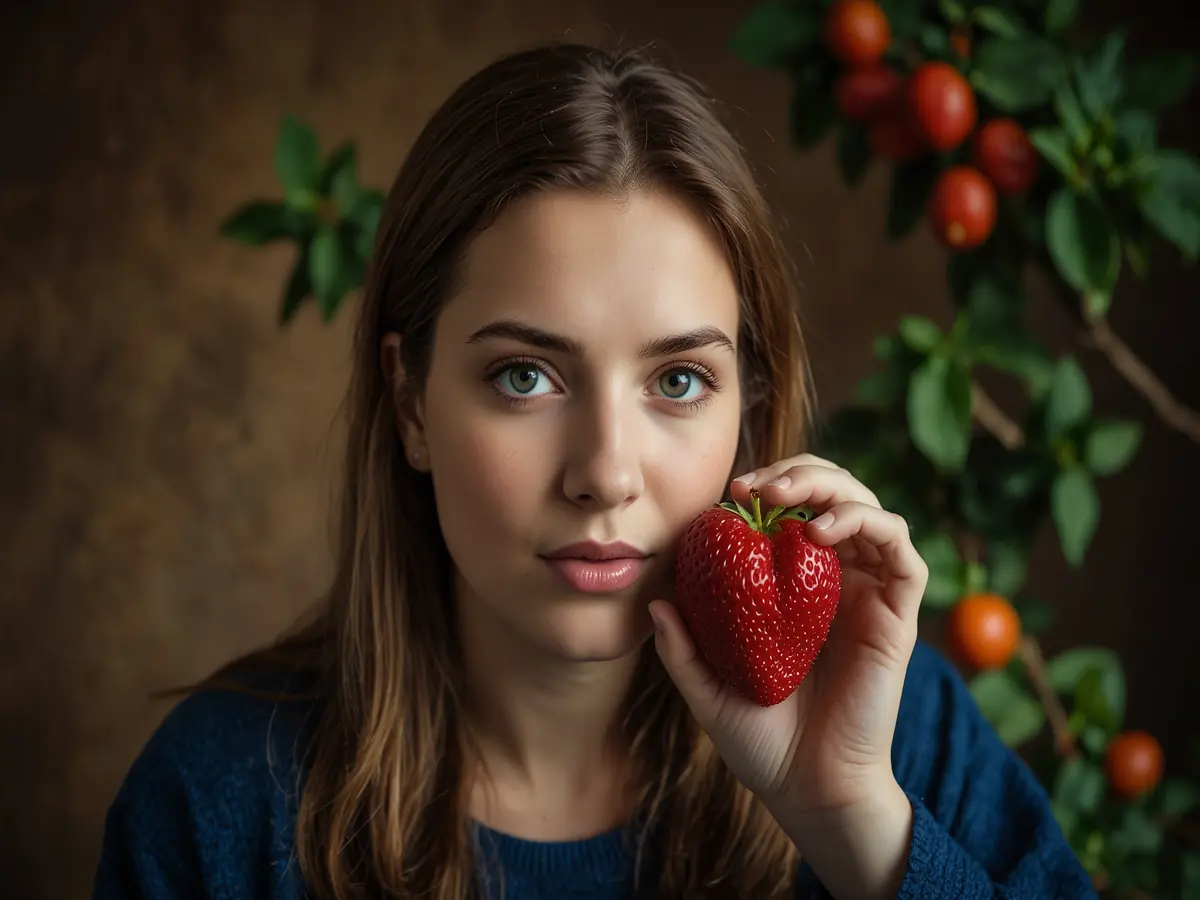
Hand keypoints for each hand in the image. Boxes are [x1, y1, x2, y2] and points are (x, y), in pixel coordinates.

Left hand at [648, 453, 927, 899]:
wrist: (807, 790)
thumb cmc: (759, 741)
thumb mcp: (706, 687)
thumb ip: (682, 646)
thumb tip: (655, 601)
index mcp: (798, 587)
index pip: (793, 511)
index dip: (768, 487)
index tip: (728, 493)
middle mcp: (839, 580)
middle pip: (834, 494)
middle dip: (798, 473)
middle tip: (755, 487)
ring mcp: (871, 593)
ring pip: (869, 508)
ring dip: (831, 487)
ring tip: (786, 500)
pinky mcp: (898, 614)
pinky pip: (902, 551)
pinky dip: (867, 522)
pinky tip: (822, 532)